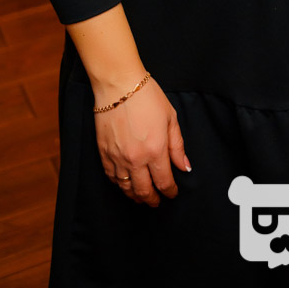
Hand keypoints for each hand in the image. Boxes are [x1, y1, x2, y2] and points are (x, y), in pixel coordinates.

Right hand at [95, 77, 190, 205]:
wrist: (118, 85)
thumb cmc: (147, 96)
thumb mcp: (170, 117)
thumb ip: (177, 146)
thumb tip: (185, 167)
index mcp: (155, 150)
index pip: (164, 182)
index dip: (170, 191)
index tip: (172, 193)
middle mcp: (136, 159)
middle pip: (144, 191)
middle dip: (152, 200)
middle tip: (157, 202)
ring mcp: (118, 158)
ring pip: (126, 188)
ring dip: (135, 196)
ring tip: (141, 197)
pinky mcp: (104, 153)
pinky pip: (112, 177)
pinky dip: (119, 185)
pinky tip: (125, 184)